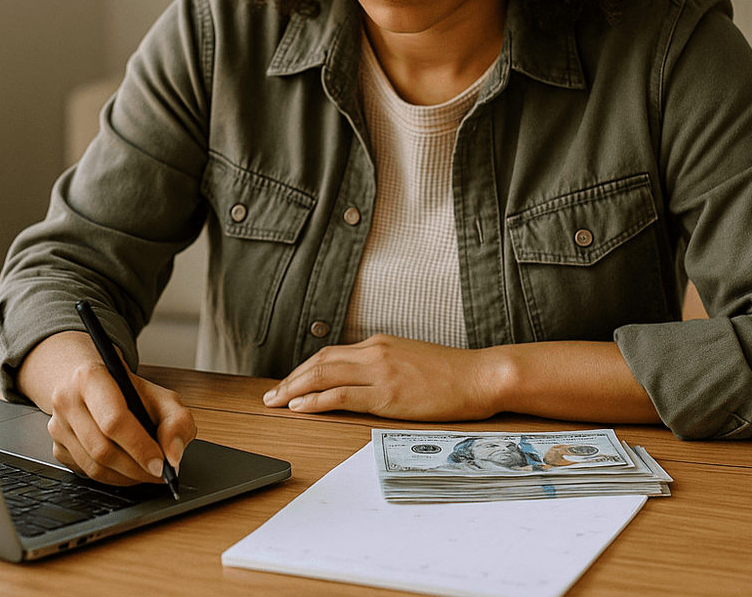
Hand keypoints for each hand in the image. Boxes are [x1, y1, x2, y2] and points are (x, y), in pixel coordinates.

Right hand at [17, 331, 197, 486]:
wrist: (94, 384)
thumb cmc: (128, 390)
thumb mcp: (160, 396)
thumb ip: (177, 421)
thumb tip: (174, 455)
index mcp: (91, 377)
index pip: (114, 420)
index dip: (140, 447)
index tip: (160, 464)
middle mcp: (67, 400)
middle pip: (102, 449)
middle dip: (136, 469)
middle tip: (159, 474)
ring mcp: (58, 426)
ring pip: (93, 467)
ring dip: (126, 477)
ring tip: (147, 473)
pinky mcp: (57, 447)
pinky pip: (86, 473)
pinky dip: (112, 477)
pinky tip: (127, 469)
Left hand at [262, 334, 502, 420]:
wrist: (480, 376)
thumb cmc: (452, 374)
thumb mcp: (412, 361)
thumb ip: (386, 366)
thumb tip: (364, 381)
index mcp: (380, 344)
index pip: (331, 353)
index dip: (304, 369)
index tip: (289, 384)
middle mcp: (376, 352)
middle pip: (320, 361)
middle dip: (291, 379)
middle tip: (270, 396)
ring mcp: (381, 371)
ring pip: (324, 374)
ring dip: (295, 389)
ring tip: (276, 402)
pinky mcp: (388, 393)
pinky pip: (342, 394)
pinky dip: (316, 400)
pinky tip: (300, 407)